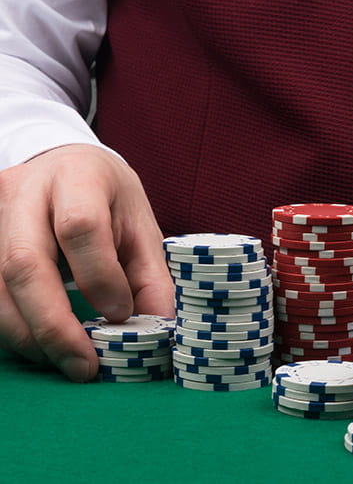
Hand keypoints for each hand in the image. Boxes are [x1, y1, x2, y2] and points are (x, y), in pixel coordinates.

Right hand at [0, 144, 173, 380]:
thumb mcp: (141, 228)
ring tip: (67, 362)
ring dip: (30, 335)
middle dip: (54, 325)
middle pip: (24, 263)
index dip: (99, 278)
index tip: (121, 314)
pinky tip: (43, 345)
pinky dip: (14, 328)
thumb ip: (151, 278)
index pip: (80, 227)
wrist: (66, 167)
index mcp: (78, 177)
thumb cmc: (109, 201)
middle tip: (84, 366)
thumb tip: (158, 329)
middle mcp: (24, 192)